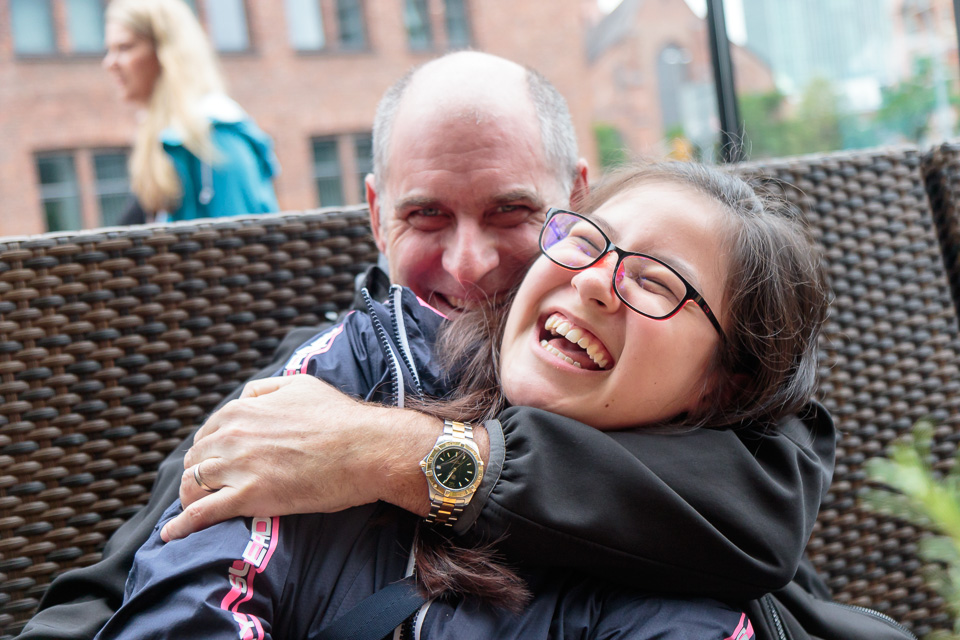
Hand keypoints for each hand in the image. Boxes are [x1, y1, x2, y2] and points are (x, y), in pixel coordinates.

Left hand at [160, 375, 440, 540]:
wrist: (367, 447)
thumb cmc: (341, 418)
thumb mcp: (300, 386)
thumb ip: (265, 389)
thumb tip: (245, 396)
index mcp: (242, 409)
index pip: (207, 432)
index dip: (208, 450)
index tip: (214, 464)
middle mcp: (232, 434)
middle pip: (195, 459)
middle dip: (197, 474)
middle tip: (204, 489)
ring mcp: (238, 466)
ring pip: (193, 485)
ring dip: (189, 498)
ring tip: (192, 511)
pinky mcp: (249, 495)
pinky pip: (201, 513)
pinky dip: (181, 526)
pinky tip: (171, 536)